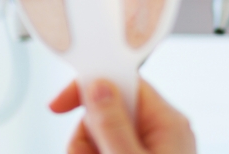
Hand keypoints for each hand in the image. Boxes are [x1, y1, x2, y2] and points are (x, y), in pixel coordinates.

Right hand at [49, 78, 195, 153]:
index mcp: (167, 122)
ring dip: (86, 151)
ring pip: (97, 135)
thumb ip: (113, 126)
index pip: (125, 82)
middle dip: (86, 136)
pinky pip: (101, 149)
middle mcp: (159, 132)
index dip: (91, 86)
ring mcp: (147, 149)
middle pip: (104, 112)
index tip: (60, 103)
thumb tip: (99, 88)